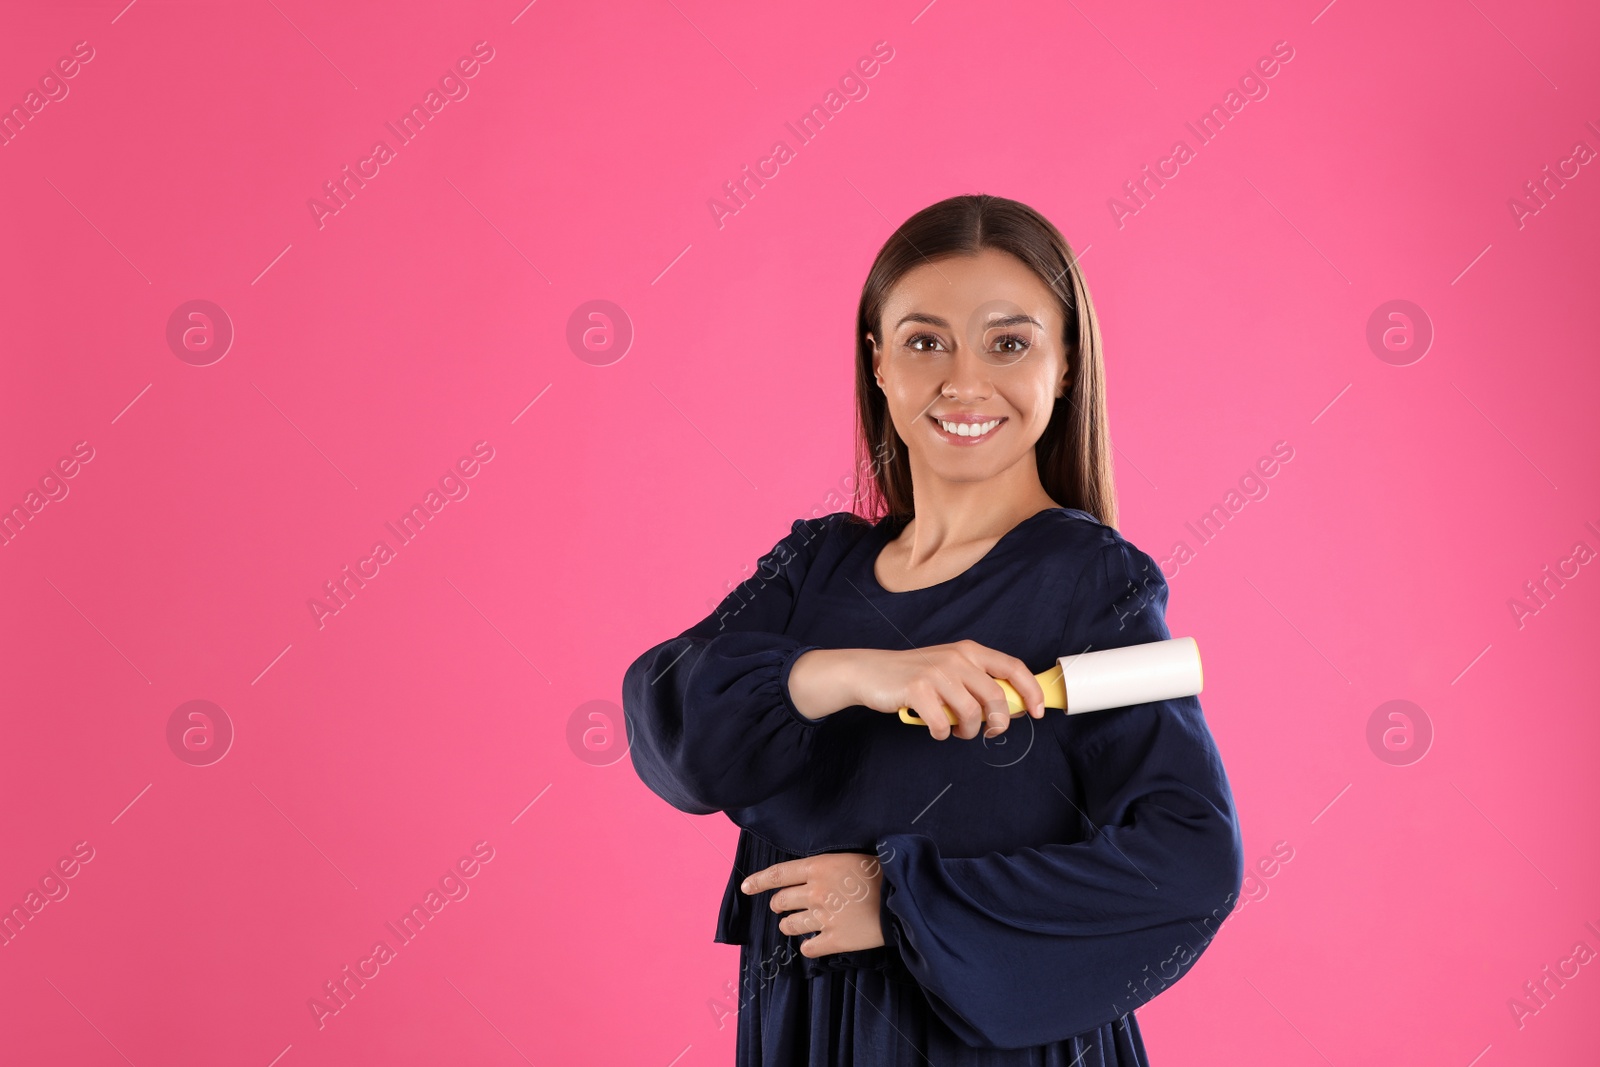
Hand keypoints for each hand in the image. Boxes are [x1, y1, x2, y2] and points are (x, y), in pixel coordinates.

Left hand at [740, 852, 883, 956]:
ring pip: (790, 926)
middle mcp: (815, 892)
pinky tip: (815, 943)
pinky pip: (809, 948)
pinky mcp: (835, 940)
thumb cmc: (880, 873)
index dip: (758, 881)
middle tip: (784, 906)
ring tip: (798, 924)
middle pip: (780, 902)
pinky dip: (809, 946)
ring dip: (790, 926)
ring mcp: (824, 917)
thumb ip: (824, 868)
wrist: (903, 898)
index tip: (746, 887)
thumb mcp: (848, 858)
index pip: (777, 874)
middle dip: (779, 905)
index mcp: (818, 868)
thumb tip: (808, 875)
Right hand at [852, 641, 1046, 740]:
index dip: (1031, 691)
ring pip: (971, 714)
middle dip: (998, 723)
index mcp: (969, 650)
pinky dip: (940, 733)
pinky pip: (941, 724)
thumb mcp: (950, 668)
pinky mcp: (917, 690)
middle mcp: (956, 658)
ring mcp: (936, 673)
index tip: (1037, 712)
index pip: (1013, 667)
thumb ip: (977, 681)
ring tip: (956, 730)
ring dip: (967, 731)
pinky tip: (934, 728)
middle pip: (996, 697)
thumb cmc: (915, 675)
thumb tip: (1012, 707)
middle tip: (989, 732)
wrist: (870, 671)